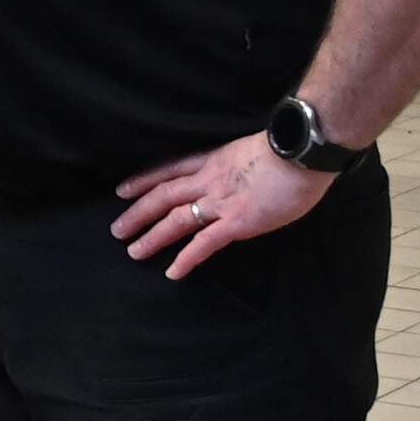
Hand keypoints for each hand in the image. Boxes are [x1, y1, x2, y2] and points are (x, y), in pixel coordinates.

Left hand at [113, 134, 332, 276]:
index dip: (144, 180)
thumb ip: (239, 166)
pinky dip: (186, 259)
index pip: (170, 169)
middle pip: (163, 196)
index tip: (123, 190)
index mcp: (214, 160)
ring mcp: (221, 202)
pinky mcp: (237, 222)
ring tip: (133, 251)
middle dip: (138, 213)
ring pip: (176, 220)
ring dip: (152, 237)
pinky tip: (172, 272)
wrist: (302, 151)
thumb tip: (242, 177)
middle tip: (117, 230)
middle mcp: (209, 180)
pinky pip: (204, 243)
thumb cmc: (289, 148)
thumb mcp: (252, 149)